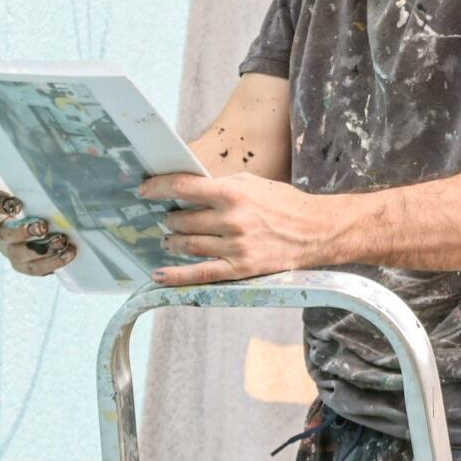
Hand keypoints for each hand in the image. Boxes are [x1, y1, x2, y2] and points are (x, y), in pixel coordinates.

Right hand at [0, 185, 73, 277]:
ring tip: (62, 242)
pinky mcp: (24, 264)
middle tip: (42, 227)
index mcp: (0, 205)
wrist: (63, 226)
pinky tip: (68, 253)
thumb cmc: (51, 202)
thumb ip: (45, 185)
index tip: (16, 204)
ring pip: (18, 254)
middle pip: (2, 233)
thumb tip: (61, 174)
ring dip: (41, 250)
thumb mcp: (47, 189)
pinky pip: (33, 268)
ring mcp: (10, 248)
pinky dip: (52, 262)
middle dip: (23, 232)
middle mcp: (0, 228)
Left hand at [138, 172, 345, 285]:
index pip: (184, 187)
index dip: (158, 187)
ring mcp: (235, 247)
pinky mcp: (240, 269)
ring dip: (172, 240)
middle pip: (183, 219)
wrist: (315, 231)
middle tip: (167, 217)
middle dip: (169, 217)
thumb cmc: (284, 204)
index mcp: (234, 193)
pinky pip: (201, 274)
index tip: (144, 189)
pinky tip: (159, 275)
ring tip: (168, 238)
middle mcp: (231, 220)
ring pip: (188, 244)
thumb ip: (221, 186)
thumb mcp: (253, 184)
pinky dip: (177, 276)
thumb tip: (189, 188)